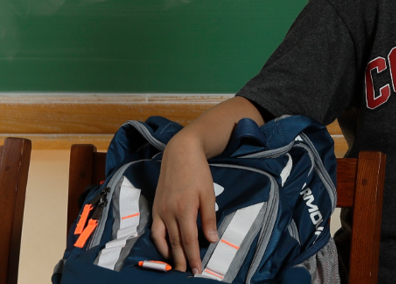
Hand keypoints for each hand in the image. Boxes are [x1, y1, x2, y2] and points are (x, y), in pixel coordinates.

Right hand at [151, 133, 218, 273]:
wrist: (180, 154)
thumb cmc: (198, 172)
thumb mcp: (208, 193)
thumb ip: (208, 217)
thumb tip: (211, 239)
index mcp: (185, 209)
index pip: (190, 240)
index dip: (193, 257)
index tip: (198, 270)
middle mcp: (169, 212)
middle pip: (176, 243)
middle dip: (182, 260)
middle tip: (188, 273)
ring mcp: (160, 210)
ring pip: (164, 239)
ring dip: (170, 255)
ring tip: (176, 266)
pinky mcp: (155, 207)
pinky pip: (155, 230)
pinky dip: (159, 242)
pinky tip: (166, 248)